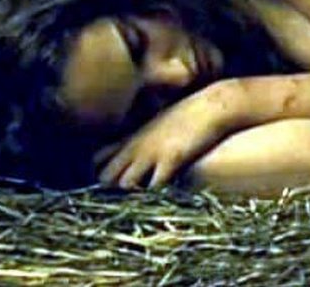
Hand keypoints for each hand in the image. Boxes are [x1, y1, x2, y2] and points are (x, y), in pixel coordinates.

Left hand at [95, 80, 240, 189]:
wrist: (212, 106)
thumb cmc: (188, 114)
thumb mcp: (157, 124)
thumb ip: (143, 139)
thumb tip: (138, 155)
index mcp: (132, 137)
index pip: (97, 159)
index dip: (100, 174)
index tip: (110, 185)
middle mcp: (136, 146)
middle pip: (104, 176)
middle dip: (110, 191)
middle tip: (125, 201)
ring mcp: (152, 152)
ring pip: (124, 184)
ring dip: (132, 196)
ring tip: (144, 203)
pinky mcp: (171, 159)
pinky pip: (155, 186)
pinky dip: (157, 196)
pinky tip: (164, 198)